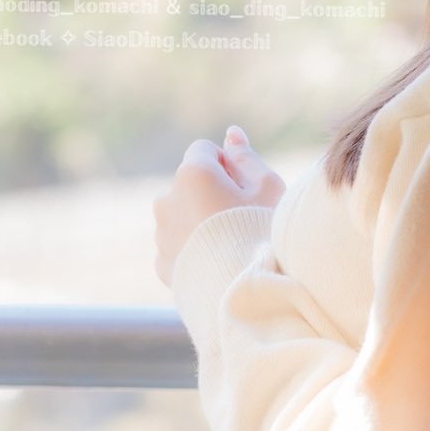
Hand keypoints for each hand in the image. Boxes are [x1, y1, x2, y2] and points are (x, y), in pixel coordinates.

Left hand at [153, 125, 286, 289]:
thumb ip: (246, 157)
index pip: (205, 150)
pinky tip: (219, 266)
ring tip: (233, 247)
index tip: (248, 190)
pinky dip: (194, 252)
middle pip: (191, 184)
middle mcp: (167, 200)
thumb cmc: (265, 235)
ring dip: (201, 223)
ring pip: (182, 217)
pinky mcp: (162, 265)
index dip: (229, 166)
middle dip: (212, 195)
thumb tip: (231, 134)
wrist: (250, 296)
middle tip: (244, 220)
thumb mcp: (268, 188)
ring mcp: (161, 235)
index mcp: (192, 174)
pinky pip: (178, 248)